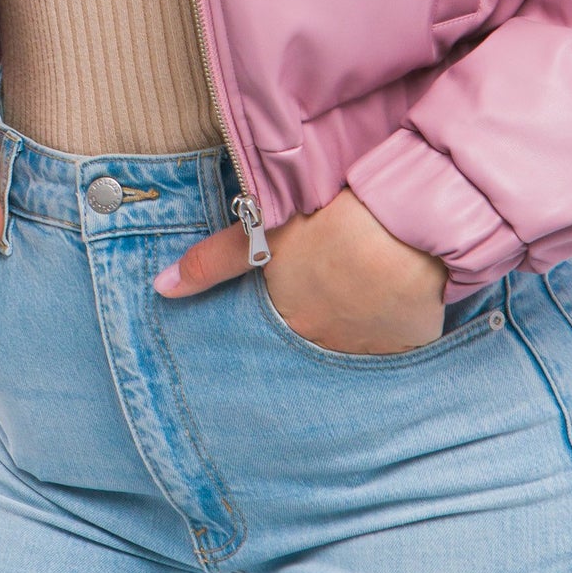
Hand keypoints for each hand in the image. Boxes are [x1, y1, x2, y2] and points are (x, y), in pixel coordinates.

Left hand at [152, 185, 449, 354]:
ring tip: (363, 289)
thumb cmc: (327, 223)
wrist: (401, 225)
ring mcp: (370, 349)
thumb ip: (213, 262)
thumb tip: (160, 288)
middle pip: (315, 337)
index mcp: (290, 322)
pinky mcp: (411, 343)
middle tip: (331, 286)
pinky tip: (395, 298)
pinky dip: (394, 325)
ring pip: (354, 342)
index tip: (296, 292)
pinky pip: (397, 344)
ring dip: (355, 322)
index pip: (277, 329)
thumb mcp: (261, 232)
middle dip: (319, 317)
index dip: (286, 305)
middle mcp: (326, 346)